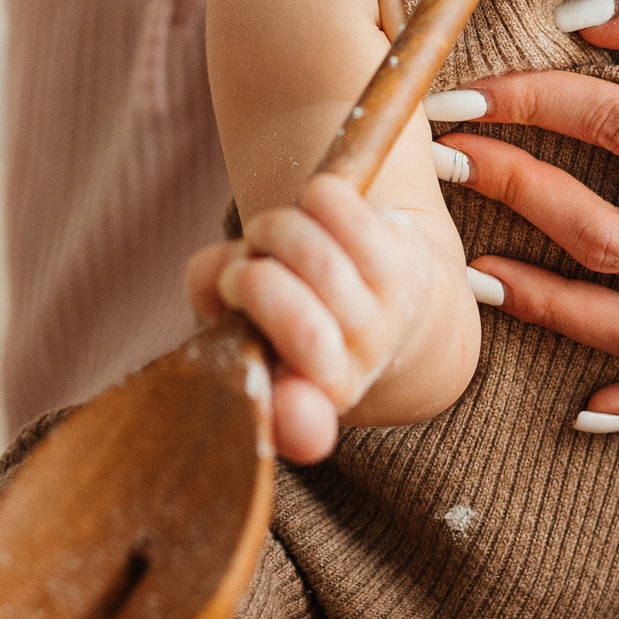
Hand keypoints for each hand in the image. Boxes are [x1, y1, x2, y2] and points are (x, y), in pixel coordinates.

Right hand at [187, 180, 442, 463]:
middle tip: (241, 271)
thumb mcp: (245, 314)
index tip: (280, 398)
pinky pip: (350, 216)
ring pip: (323, 265)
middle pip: (303, 327)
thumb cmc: (298, 303)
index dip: (291, 416)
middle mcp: (360, 362)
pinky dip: (317, 198)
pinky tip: (313, 206)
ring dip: (277, 232)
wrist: (388, 294)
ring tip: (268, 234)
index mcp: (313, 395)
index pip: (302, 419)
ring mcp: (390, 311)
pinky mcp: (406, 256)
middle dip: (252, 282)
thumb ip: (212, 293)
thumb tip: (217, 279)